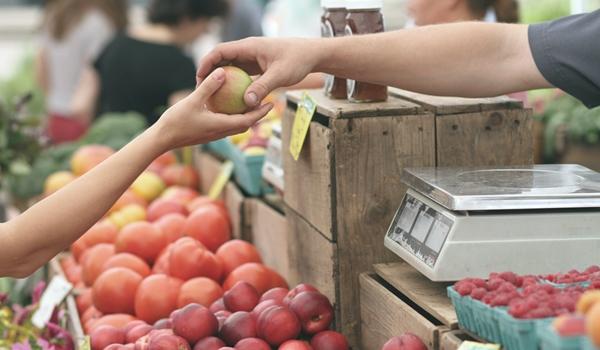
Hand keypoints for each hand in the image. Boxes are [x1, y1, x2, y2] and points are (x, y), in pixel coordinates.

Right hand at [153, 67, 272, 150]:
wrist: (162, 140)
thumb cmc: (176, 121)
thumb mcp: (192, 100)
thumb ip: (208, 87)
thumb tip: (223, 72)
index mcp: (221, 126)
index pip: (247, 120)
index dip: (261, 112)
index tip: (271, 103)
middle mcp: (220, 132)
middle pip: (245, 124)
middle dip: (257, 114)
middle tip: (267, 102)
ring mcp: (214, 134)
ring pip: (235, 126)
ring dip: (245, 116)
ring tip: (251, 103)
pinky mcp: (207, 133)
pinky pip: (225, 124)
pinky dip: (232, 116)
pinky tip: (228, 106)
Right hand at [196, 37, 320, 107]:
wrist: (312, 55)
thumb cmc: (297, 60)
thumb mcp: (280, 75)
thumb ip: (262, 87)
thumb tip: (246, 103)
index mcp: (249, 47)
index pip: (220, 51)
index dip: (206, 63)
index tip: (199, 78)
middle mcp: (248, 50)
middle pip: (221, 59)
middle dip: (209, 73)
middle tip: (201, 90)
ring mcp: (252, 58)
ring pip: (230, 67)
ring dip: (221, 80)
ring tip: (212, 97)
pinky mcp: (257, 66)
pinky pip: (240, 75)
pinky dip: (234, 85)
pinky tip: (230, 100)